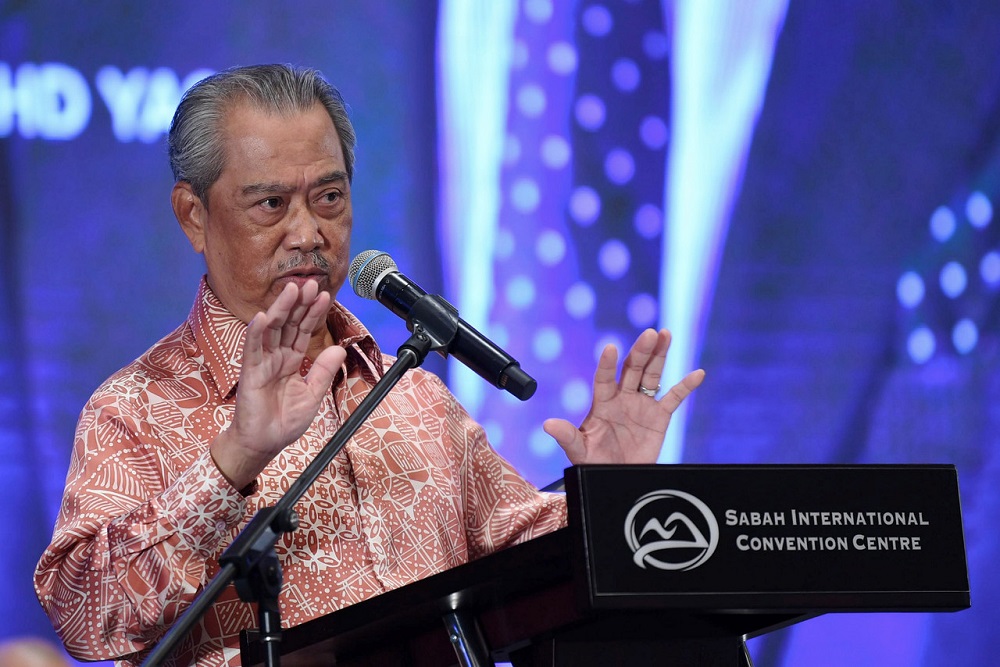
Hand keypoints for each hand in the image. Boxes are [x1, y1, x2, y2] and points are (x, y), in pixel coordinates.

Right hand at [211, 280, 345, 489]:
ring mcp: (262, 362)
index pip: (304, 331)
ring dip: (281, 309)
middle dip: (300, 304)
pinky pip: (252, 349)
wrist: (264, 443)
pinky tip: (261, 316)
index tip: (325, 295)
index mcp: (292, 360)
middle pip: (289, 324)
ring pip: (272, 330)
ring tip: (292, 290)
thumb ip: (324, 371)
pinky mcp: (250, 372)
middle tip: (311, 284)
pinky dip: (255, 332)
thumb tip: (339, 348)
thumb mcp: (312, 395)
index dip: (313, 314)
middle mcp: (277, 357)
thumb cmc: (284, 421)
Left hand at [542, 329, 703, 464]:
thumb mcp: (579, 451)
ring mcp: (642, 404)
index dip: (606, 364)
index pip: (604, 378)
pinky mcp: (659, 416)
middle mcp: (623, 398)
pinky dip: (686, 386)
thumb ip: (568, 436)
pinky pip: (674, 398)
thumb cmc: (593, 463)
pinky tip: (697, 374)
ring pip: (652, 375)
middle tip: (650, 333)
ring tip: (666, 334)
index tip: (610, 348)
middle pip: (633, 369)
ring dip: (660, 355)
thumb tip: (548, 425)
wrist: (616, 476)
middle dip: (641, 351)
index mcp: (602, 402)